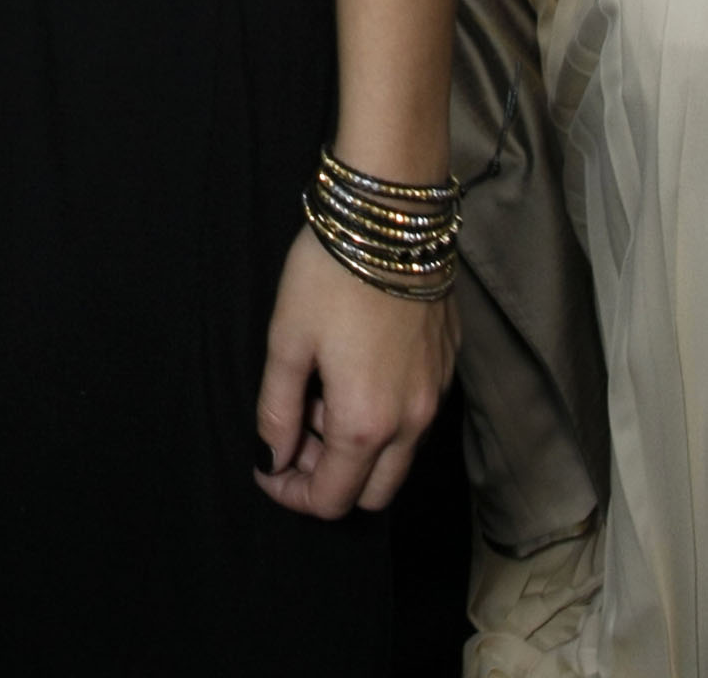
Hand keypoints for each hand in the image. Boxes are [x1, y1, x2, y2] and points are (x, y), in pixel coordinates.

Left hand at [254, 223, 454, 518]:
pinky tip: (355, 371)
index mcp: (365, 423)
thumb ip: (277, 410)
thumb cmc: (329, 276)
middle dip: (329, 479)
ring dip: (358, 449)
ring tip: (321, 391)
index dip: (292, 494)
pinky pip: (416, 419)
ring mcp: (436, 395)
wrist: (390, 218)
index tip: (266, 467)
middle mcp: (411, 423)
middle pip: (373, 494)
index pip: (331, 498)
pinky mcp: (448, 367)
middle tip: (295, 432)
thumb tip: (270, 459)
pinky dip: (384, 418)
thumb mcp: (286, 340)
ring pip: (399, 458)